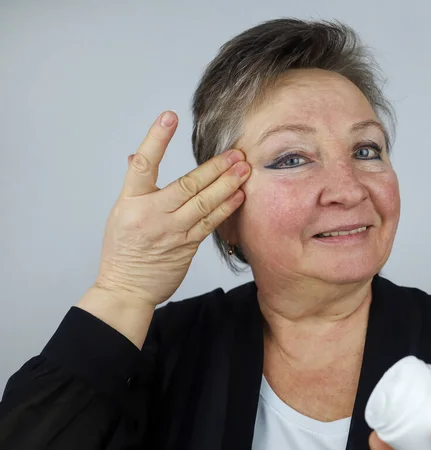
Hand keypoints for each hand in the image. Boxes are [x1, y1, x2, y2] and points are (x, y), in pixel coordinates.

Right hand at [94, 110, 250, 307]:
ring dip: (227, 185)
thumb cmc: (123, 250)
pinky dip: (226, 208)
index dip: (156, 139)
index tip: (169, 117)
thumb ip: (135, 185)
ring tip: (244, 169)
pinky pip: (210, 223)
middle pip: (187, 185)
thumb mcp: (120, 213)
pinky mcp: (187, 246)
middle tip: (236, 152)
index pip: (143, 164)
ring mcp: (171, 231)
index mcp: (131, 202)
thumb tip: (136, 156)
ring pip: (204, 203)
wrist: (128, 289)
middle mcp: (152, 214)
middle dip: (214, 167)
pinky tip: (239, 195)